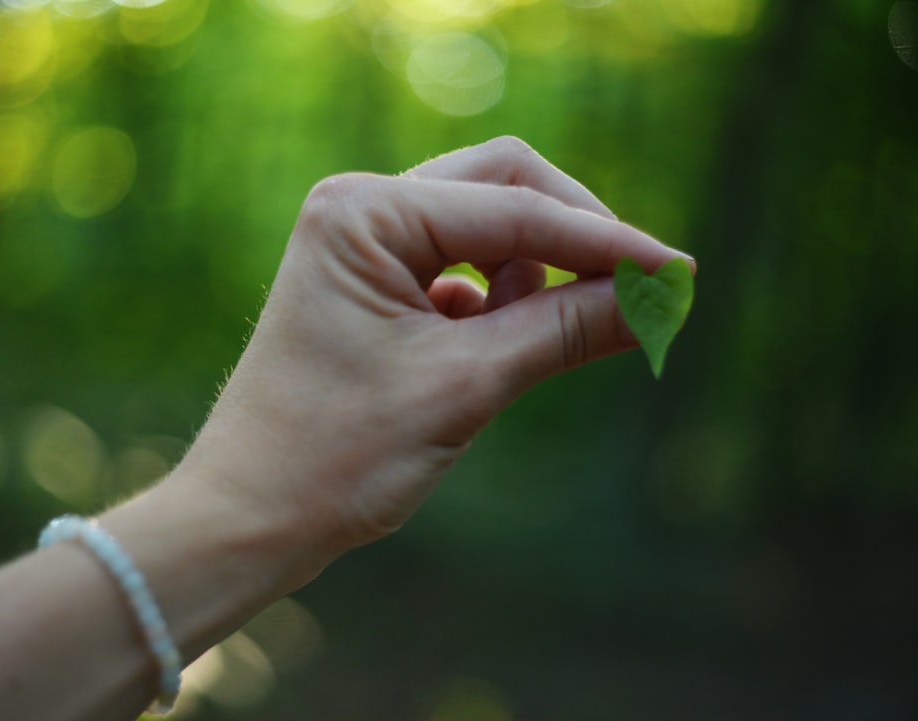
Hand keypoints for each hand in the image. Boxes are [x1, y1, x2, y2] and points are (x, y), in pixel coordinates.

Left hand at [181, 136, 692, 557]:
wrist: (251, 516)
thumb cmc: (336, 455)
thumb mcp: (465, 386)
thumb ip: (567, 329)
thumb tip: (663, 294)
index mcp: (364, 213)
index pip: (516, 208)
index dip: (606, 244)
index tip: (680, 275)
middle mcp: (359, 209)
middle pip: (504, 187)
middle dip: (572, 239)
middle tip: (634, 293)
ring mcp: (362, 244)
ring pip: (487, 227)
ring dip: (534, 272)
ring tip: (540, 341)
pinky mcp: (373, 284)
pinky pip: (461, 268)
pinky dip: (500, 300)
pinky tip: (497, 349)